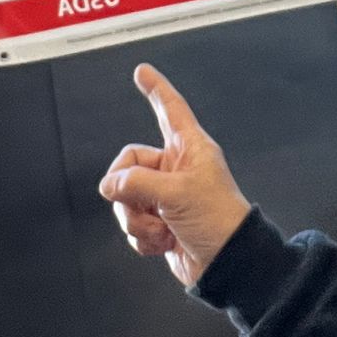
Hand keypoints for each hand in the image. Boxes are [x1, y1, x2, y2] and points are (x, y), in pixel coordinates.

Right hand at [99, 66, 253, 290]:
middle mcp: (176, 169)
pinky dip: (142, 237)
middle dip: (128, 191)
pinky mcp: (160, 223)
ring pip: (125, 199)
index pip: (170, 110)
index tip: (143, 72)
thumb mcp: (176, 193)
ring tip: (162, 229)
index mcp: (190, 149)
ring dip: (136, 220)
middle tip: (143, 205)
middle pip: (128, 165)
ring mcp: (166, 197)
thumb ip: (136, 183)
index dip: (156, 90)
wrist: (227, 264)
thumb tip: (109, 186)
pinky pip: (131, 223)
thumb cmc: (218, 221)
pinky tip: (163, 243)